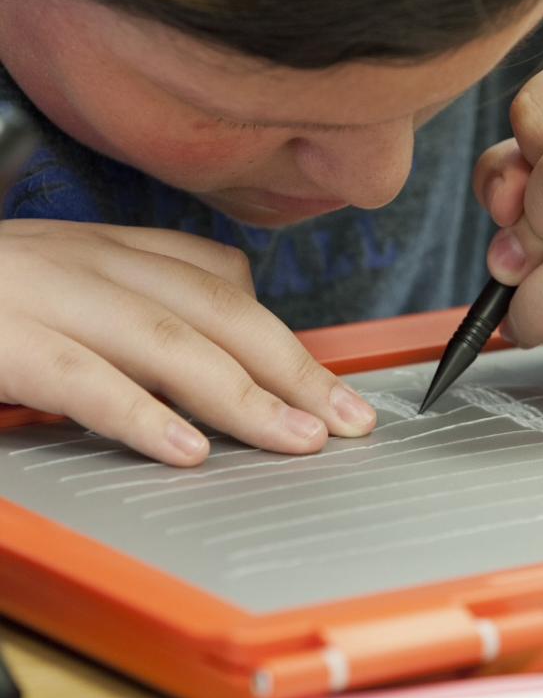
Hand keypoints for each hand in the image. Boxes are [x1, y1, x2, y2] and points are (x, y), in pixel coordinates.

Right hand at [0, 221, 374, 463]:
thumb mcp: (63, 285)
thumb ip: (135, 297)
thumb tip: (224, 322)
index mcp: (102, 246)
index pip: (219, 279)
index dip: (283, 334)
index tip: (332, 386)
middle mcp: (83, 258)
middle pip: (215, 309)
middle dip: (291, 366)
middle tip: (346, 420)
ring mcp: (41, 292)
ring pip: (165, 338)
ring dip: (242, 393)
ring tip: (296, 439)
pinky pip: (78, 376)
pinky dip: (136, 413)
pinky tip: (185, 451)